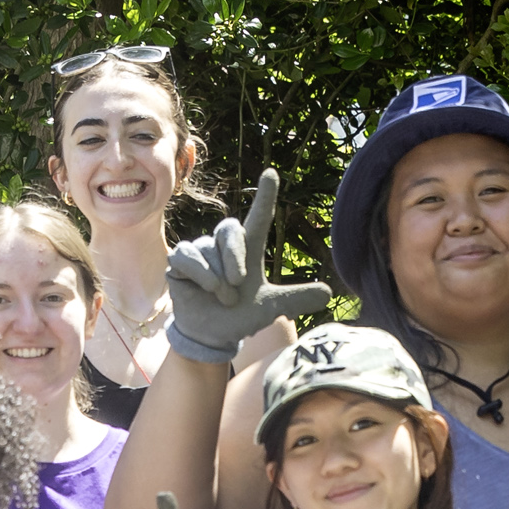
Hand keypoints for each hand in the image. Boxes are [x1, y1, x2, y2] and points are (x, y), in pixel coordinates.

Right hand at [161, 168, 332, 364]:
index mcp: (248, 250)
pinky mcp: (179, 259)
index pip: (258, 217)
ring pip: (208, 250)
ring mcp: (201, 250)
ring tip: (221, 298)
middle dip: (234, 258)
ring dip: (217, 279)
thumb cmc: (242, 316)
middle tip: (237, 285)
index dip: (265, 196)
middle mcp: (224, 244)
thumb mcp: (271, 308)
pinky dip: (199, 275)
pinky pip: (187, 256)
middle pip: (230, 230)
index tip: (271, 174)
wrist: (213, 334)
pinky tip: (202, 289)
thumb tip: (329, 294)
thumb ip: (297, 299)